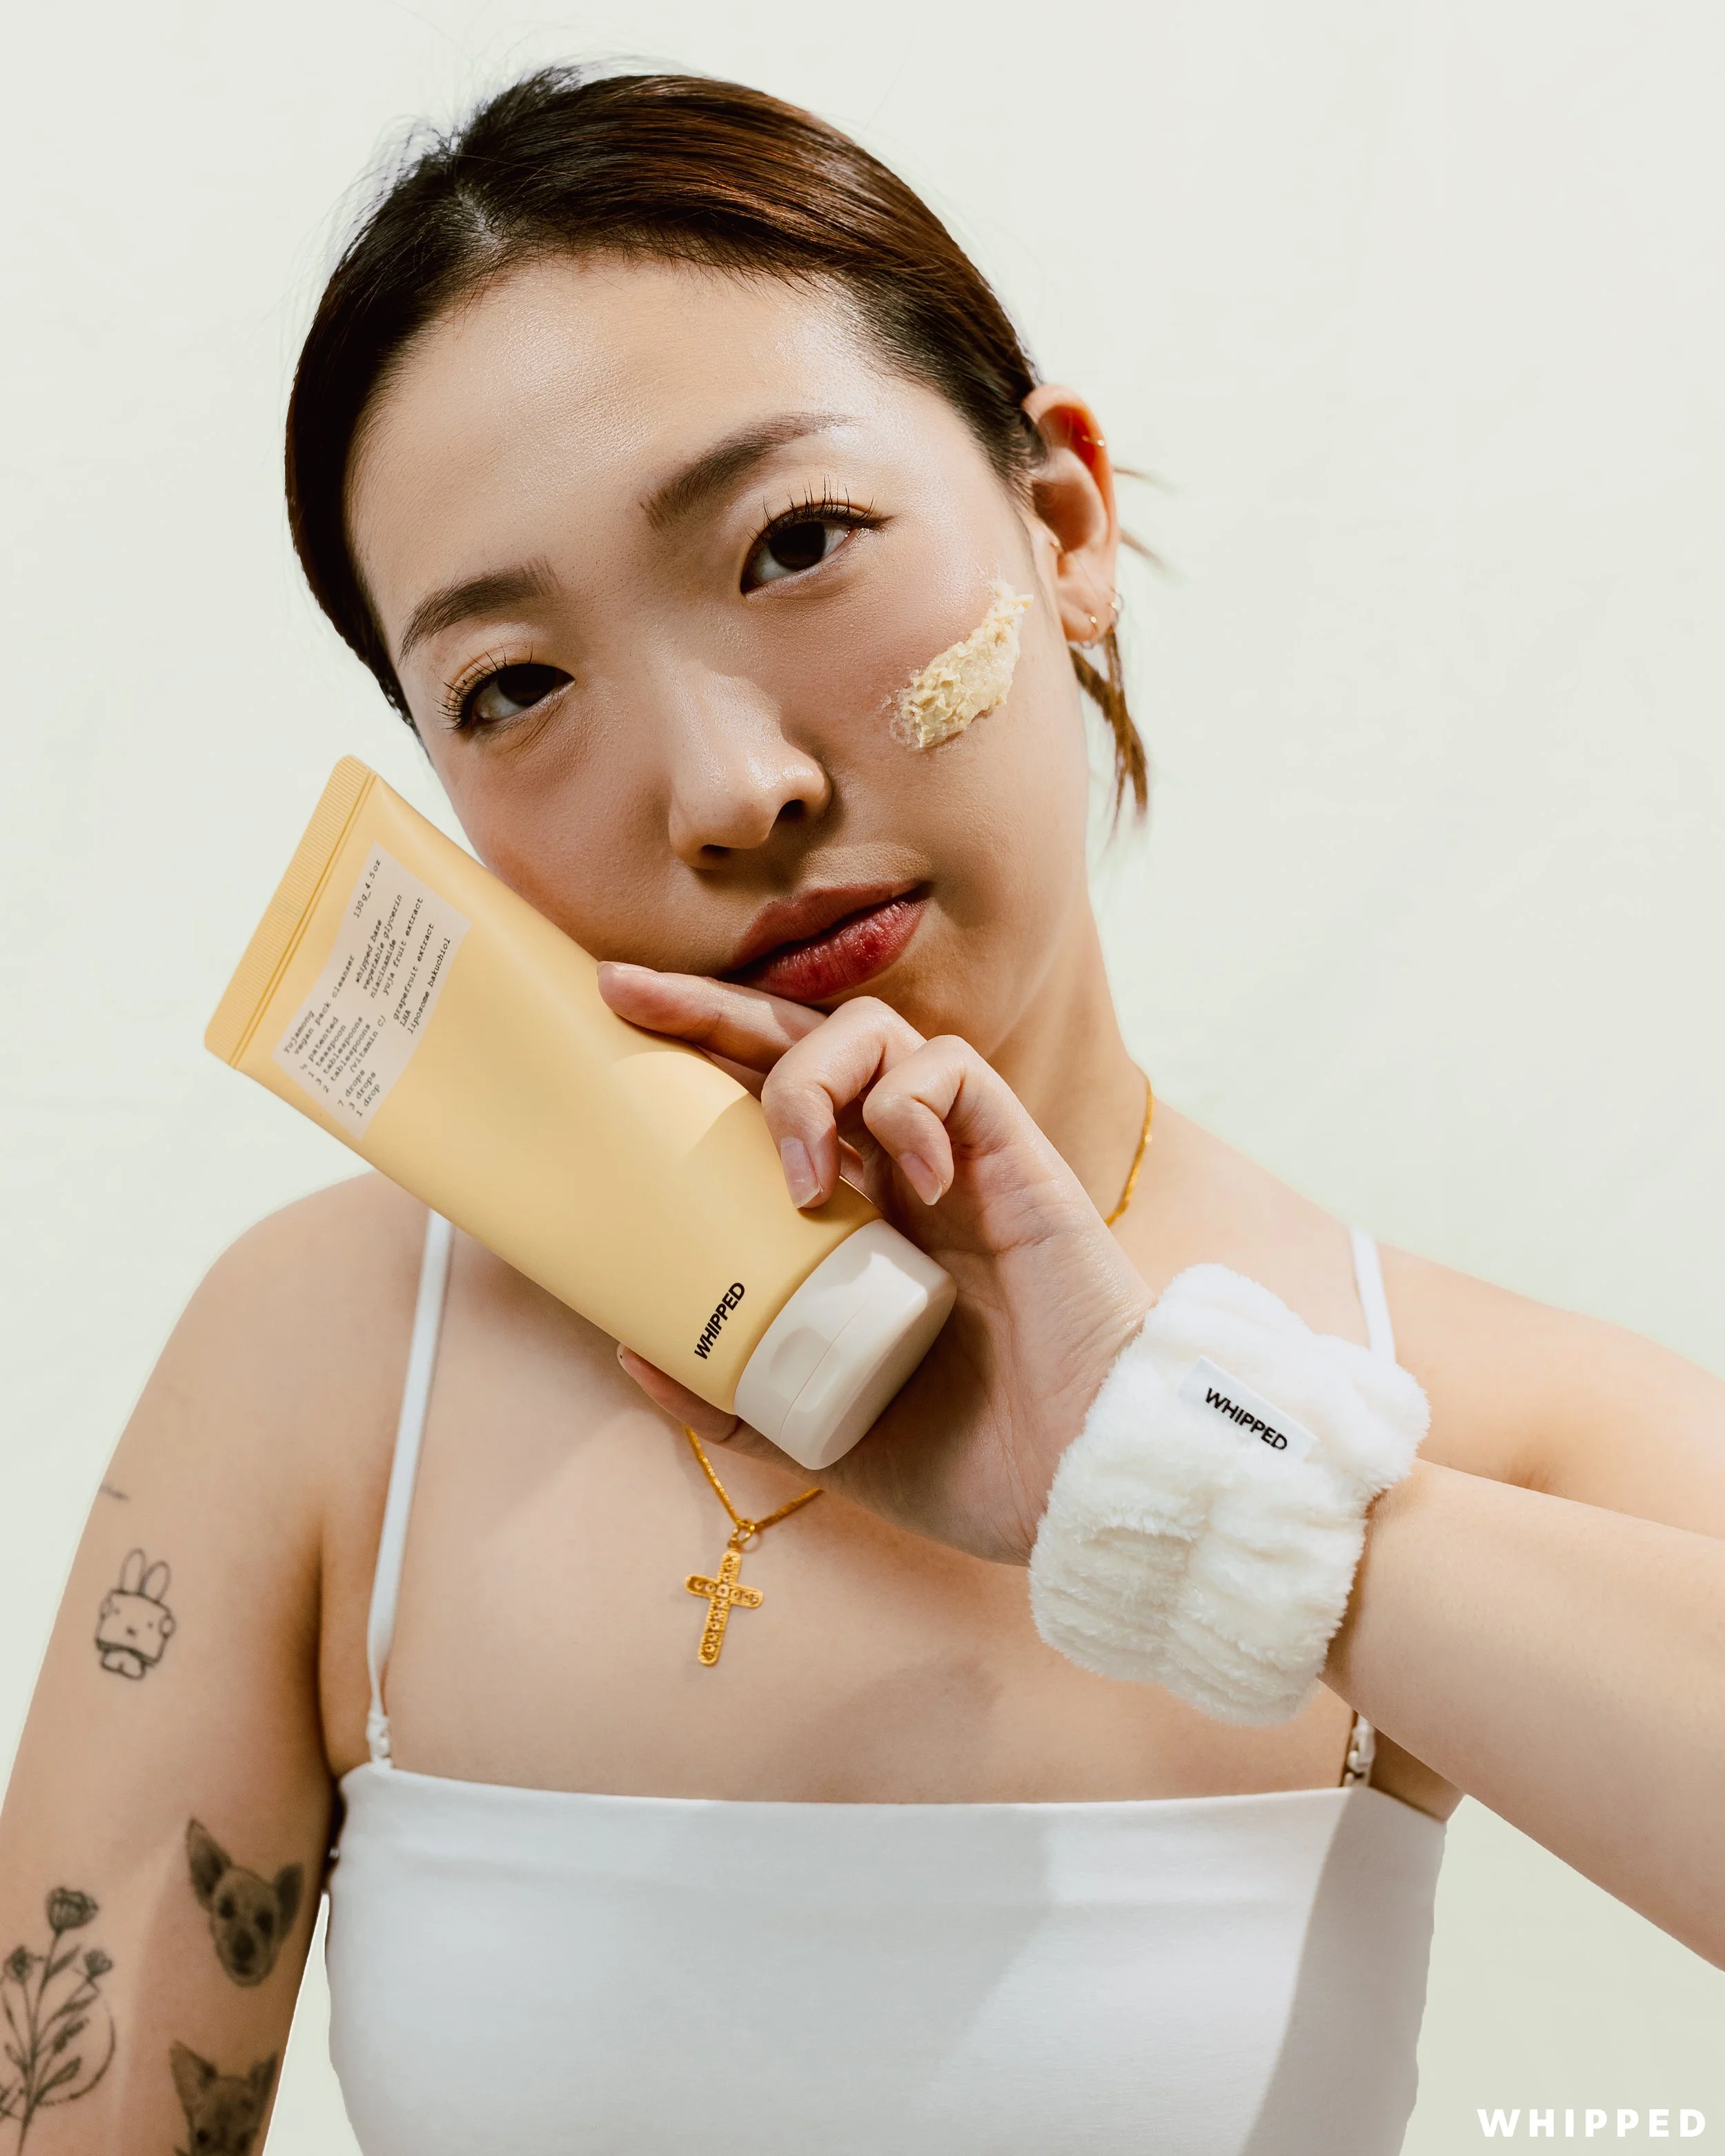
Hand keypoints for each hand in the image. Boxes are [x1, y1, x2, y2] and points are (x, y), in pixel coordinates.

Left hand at [597, 965, 1151, 1564]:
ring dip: (812, 1078)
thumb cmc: (961, 1459)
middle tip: (625, 992)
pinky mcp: (1015, 1155)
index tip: (610, 1020)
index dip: (695, 1052)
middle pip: (801, 1039)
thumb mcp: (814, 1430)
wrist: (1070, 1484)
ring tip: (801, 1177)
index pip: (766, 1101)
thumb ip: (731, 1395)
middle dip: (712, 1005)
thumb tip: (629, 1349)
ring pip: (874, 1031)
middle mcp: (895, 1171)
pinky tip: (915, 1183)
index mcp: (850, 1218)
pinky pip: (950, 1072)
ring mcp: (955, 1157)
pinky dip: (911, 1107)